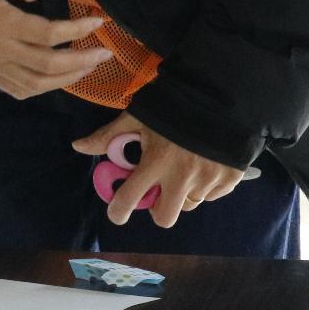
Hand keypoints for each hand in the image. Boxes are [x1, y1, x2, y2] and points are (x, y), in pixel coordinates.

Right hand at [0, 0, 107, 98]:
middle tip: (104, 54)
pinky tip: (58, 81)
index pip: (48, 33)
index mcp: (1, 23)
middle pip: (48, 64)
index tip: (98, 22)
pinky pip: (20, 90)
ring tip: (88, 68)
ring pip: (37, 84)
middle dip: (81, 61)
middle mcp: (0, 51)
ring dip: (67, 79)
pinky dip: (43, 89)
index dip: (76, 29)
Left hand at [71, 113, 244, 228]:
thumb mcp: (139, 116)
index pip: (129, 199)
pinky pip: (212, 194)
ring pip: (189, 204)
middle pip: (164, 217)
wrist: (224, 92)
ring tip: (185, 168)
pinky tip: (205, 163)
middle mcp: (181, 177)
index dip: (118, 211)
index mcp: (156, 161)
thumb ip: (109, 135)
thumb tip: (77, 146)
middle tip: (160, 189)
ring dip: (183, 193)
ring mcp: (208, 179)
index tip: (118, 213)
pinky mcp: (230, 178)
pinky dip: (206, 185)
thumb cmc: (175, 103)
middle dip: (159, 207)